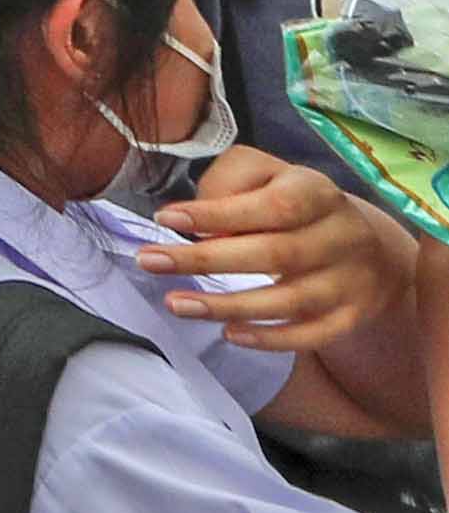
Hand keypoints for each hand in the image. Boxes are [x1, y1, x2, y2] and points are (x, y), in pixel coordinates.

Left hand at [144, 146, 419, 356]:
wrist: (363, 245)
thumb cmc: (292, 201)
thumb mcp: (265, 173)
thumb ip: (231, 181)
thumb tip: (203, 220)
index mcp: (317, 193)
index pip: (270, 206)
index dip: (217, 214)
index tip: (165, 219)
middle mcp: (342, 237)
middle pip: (274, 254)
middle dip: (205, 261)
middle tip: (149, 261)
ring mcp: (350, 282)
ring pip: (289, 301)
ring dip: (227, 306)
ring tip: (175, 303)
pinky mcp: (351, 317)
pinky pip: (311, 335)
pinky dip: (270, 339)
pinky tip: (229, 334)